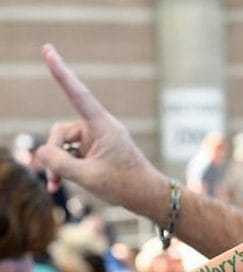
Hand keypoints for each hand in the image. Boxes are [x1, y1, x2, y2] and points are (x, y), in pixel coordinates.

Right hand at [36, 44, 166, 211]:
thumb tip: (40, 152)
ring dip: (57, 165)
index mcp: (103, 126)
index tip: (48, 50)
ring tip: (54, 186)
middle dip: (53, 155)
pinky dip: (65, 167)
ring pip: (64, 145)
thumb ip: (60, 164)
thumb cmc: (125, 185)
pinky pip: (72, 153)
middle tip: (52, 180)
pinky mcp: (96, 149)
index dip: (61, 72)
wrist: (148, 196)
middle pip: (61, 132)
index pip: (78, 94)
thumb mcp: (87, 177)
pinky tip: (57, 185)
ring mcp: (97, 138)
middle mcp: (99, 127)